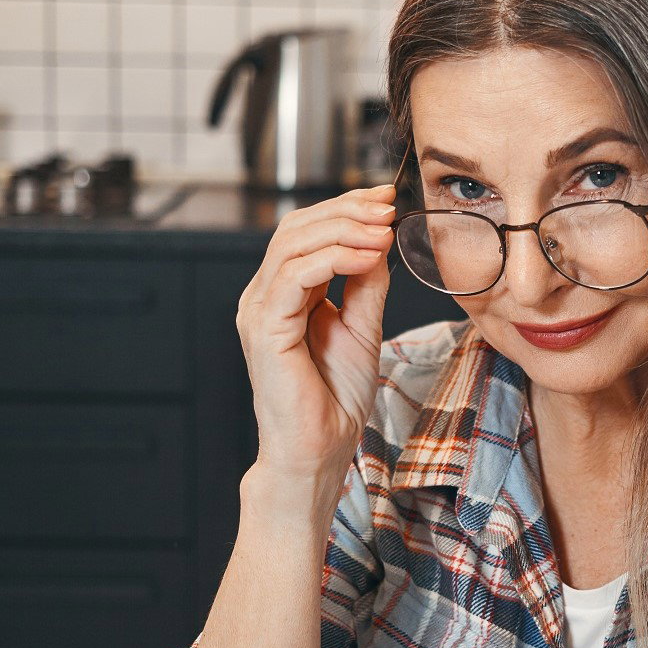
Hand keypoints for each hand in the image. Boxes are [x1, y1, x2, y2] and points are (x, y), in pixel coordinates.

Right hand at [235, 184, 397, 479]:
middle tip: (387, 206)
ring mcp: (259, 310)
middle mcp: (265, 296)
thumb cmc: (335, 398)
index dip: (346, 208)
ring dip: (344, 229)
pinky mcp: (264, 328)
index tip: (386, 198)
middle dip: (346, 210)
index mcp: (285, 293)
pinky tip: (367, 255)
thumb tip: (380, 239)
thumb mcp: (362, 326)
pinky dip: (333, 257)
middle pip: (296, 228)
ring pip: (293, 244)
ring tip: (383, 229)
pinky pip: (293, 276)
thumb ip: (366, 283)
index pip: (308, 232)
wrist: (319, 449)